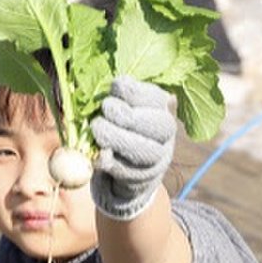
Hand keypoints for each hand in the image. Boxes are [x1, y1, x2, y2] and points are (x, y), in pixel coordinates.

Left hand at [90, 75, 176, 220]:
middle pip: (157, 125)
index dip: (135, 92)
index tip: (115, 86)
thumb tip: (102, 83)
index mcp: (160, 108)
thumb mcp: (119, 107)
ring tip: (97, 129)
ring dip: (118, 139)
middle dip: (128, 116)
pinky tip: (99, 155)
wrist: (128, 169)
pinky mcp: (142, 179)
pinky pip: (128, 171)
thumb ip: (116, 97)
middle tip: (105, 109)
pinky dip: (111, 162)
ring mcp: (157, 158)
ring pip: (145, 150)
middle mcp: (165, 133)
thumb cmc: (119, 127)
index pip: (155, 98)